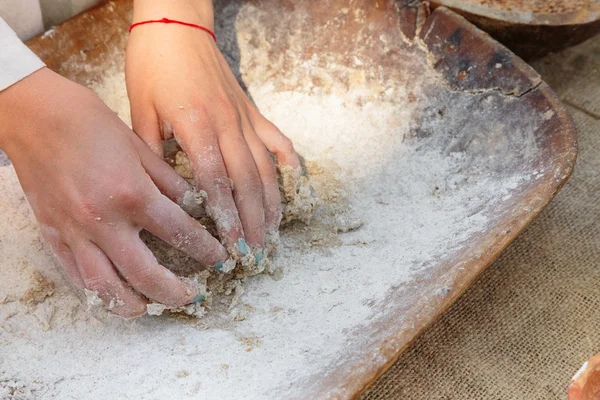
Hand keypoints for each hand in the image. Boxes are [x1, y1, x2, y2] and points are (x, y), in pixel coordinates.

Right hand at [0, 68, 228, 317]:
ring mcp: (75, 231)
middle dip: (175, 292)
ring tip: (151, 307)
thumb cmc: (89, 123)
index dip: (205, 249)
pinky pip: (76, 275)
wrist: (34, 114)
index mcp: (131, 193)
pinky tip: (115, 293)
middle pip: (145, 274)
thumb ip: (167, 182)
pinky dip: (98, 290)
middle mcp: (103, 220)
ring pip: (105, 287)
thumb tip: (191, 205)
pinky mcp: (53, 234)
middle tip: (192, 296)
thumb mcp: (139, 148)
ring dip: (133, 304)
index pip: (179, 233)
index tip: (220, 259)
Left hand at [126, 0, 301, 256]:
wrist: (177, 27)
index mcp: (196, 123)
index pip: (215, 178)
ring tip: (273, 231)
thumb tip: (158, 191)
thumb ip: (150, 151)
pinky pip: (277, 141)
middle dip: (252, 219)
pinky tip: (291, 184)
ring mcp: (245, 118)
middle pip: (247, 180)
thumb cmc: (153, 65)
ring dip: (271, 202)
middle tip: (254, 250)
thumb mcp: (139, 107)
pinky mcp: (253, 112)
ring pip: (265, 167)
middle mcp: (228, 124)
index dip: (226, 213)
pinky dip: (287, 164)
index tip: (230, 242)